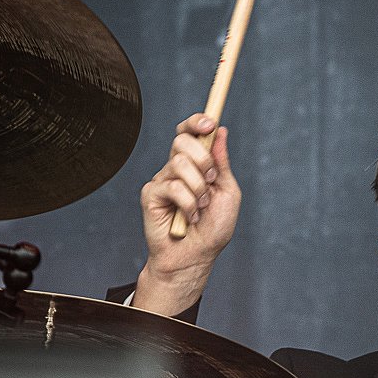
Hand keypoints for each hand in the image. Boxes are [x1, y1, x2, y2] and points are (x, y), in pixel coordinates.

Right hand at [134, 114, 241, 314]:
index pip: (189, 132)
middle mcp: (176, 167)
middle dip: (203, 160)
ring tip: (201, 208)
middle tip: (211, 182)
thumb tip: (220, 132)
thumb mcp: (227, 192)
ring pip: (180, 164)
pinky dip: (189, 205)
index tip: (209, 124)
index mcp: (196, 163)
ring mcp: (162, 180)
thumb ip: (222, 162)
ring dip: (199, 189)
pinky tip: (189, 218)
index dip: (197, 122)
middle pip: (182, 140)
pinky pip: (173, 187)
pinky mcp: (151, 194)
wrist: (196, 256)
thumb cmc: (213, 227)